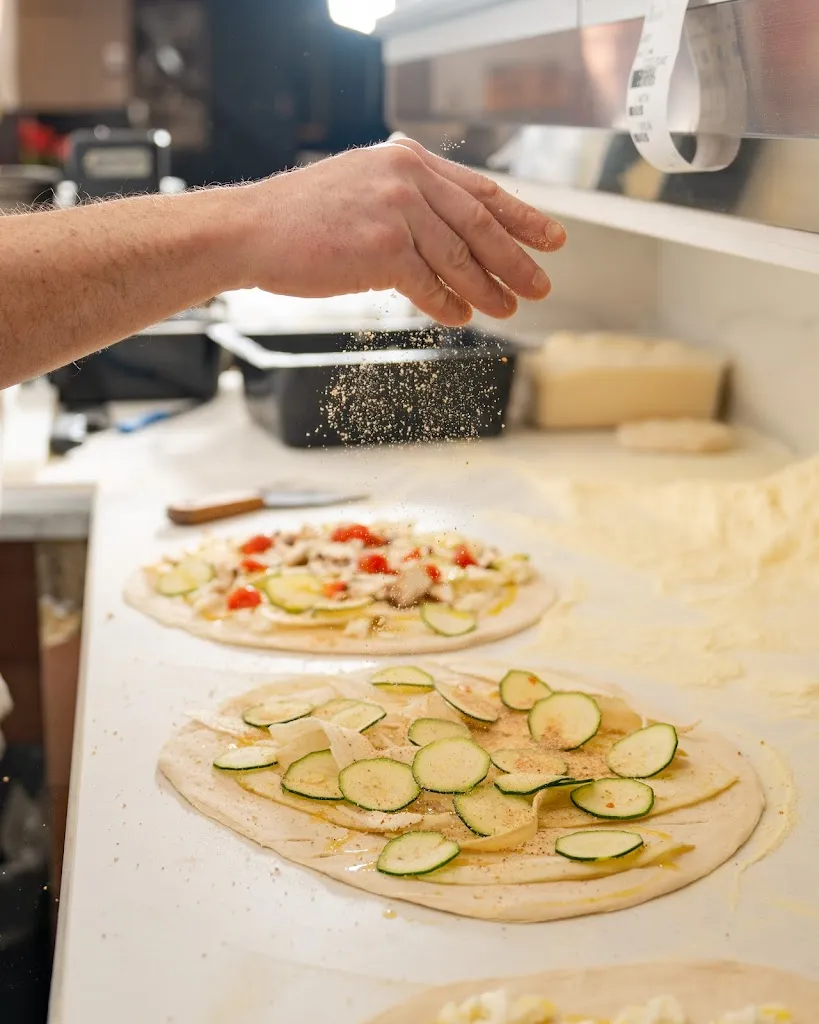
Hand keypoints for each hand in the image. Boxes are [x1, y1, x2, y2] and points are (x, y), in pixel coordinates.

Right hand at [239, 139, 565, 325]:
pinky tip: (461, 316)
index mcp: (408, 159)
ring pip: (459, 258)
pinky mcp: (381, 248)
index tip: (552, 238)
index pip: (479, 190)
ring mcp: (396, 211)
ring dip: (488, 289)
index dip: (522, 217)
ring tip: (507, 308)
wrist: (251, 229)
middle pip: (479, 225)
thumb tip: (450, 237)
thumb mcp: (362, 186)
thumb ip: (407, 199)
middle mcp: (407, 177)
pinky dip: (447, 304)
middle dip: (516, 259)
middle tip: (541, 284)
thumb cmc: (301, 217)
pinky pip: (428, 283)